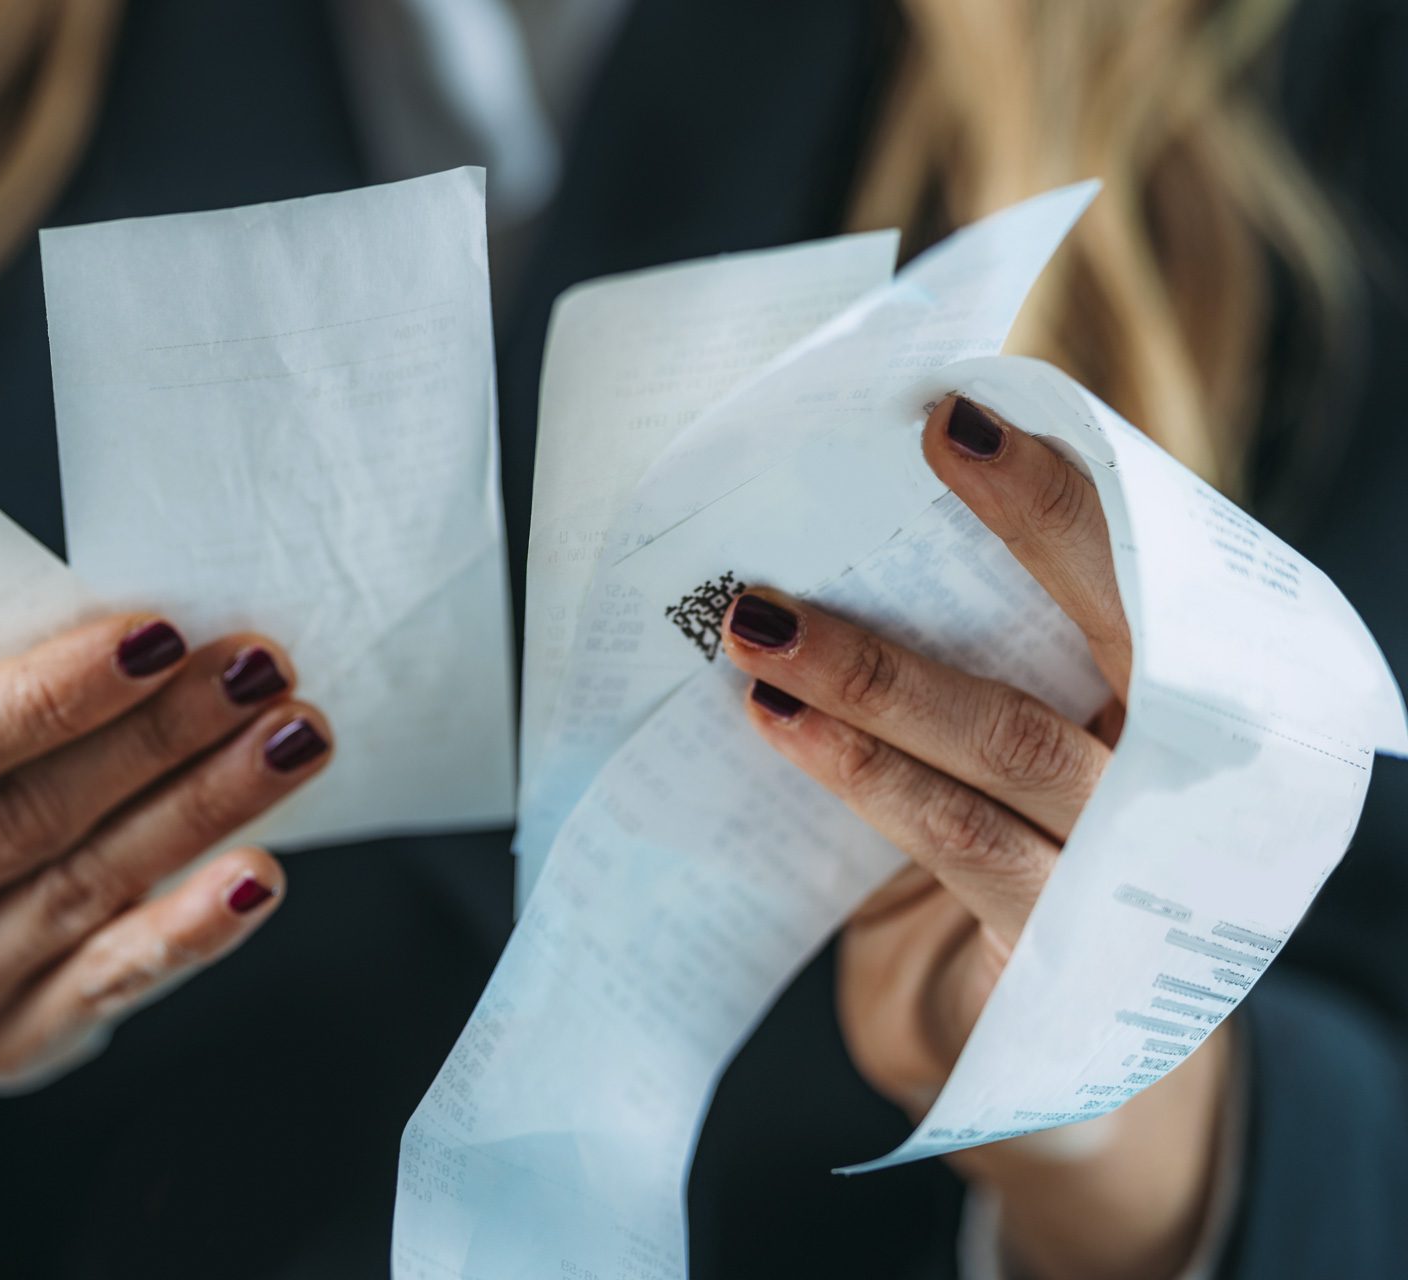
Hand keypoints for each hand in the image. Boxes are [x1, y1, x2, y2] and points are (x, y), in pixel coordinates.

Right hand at [0, 614, 329, 1222]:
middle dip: (155, 738)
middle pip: (15, 823)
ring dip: (201, 809)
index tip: (161, 634)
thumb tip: (150, 634)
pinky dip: (191, 928)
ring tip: (289, 738)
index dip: (47, 696)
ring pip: (77, 893)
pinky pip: (108, 984)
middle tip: (259, 670)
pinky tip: (258, 873)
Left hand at [720, 397, 1231, 1279]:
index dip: (1069, 489)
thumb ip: (987, 652)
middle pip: (1123, 628)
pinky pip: (960, 840)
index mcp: (1190, 703)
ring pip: (1013, 739)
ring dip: (877, 671)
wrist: (1061, 1062)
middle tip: (921, 442)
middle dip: (1025, 528)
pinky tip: (784, 726)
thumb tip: (840, 529)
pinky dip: (863, 776)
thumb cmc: (1025, 857)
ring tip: (759, 620)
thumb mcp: (1023, 742)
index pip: (1148, 572)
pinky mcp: (1067, 949)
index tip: (965, 407)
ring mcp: (1135, 866)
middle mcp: (1191, 775)